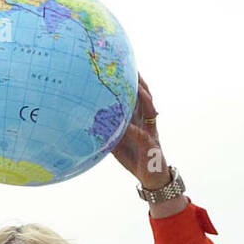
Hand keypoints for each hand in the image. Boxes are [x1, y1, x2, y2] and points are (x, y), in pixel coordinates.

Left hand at [111, 73, 169, 188]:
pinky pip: (140, 134)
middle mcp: (146, 120)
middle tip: (130, 65)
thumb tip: (90, 124)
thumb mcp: (118, 143)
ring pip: (148, 108)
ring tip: (134, 84)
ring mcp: (150, 130)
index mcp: (139, 118)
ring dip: (141, 95)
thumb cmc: (135, 158)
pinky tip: (124, 123)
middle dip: (139, 80)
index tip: (121, 66)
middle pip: (145, 95)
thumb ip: (107, 131)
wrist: (153, 179)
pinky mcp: (149, 145)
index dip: (131, 81)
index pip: (136, 95)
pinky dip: (132, 128)